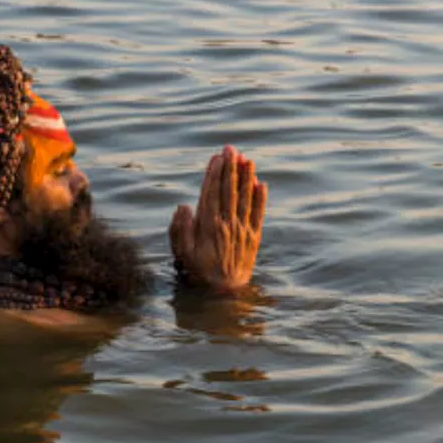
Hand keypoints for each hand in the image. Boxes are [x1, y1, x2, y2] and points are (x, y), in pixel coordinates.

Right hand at [169, 145, 267, 292]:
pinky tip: (261, 184)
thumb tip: (184, 206)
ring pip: (244, 198)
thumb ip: (180, 228)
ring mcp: (242, 230)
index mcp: (208, 225)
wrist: (223, 293)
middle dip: (230, 168)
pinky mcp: (253, 237)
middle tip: (232, 149)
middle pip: (229, 190)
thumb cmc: (198, 271)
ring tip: (247, 160)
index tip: (217, 158)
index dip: (215, 173)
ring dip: (246, 177)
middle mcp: (226, 224)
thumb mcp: (181, 252)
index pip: (212, 193)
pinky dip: (260, 199)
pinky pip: (258, 214)